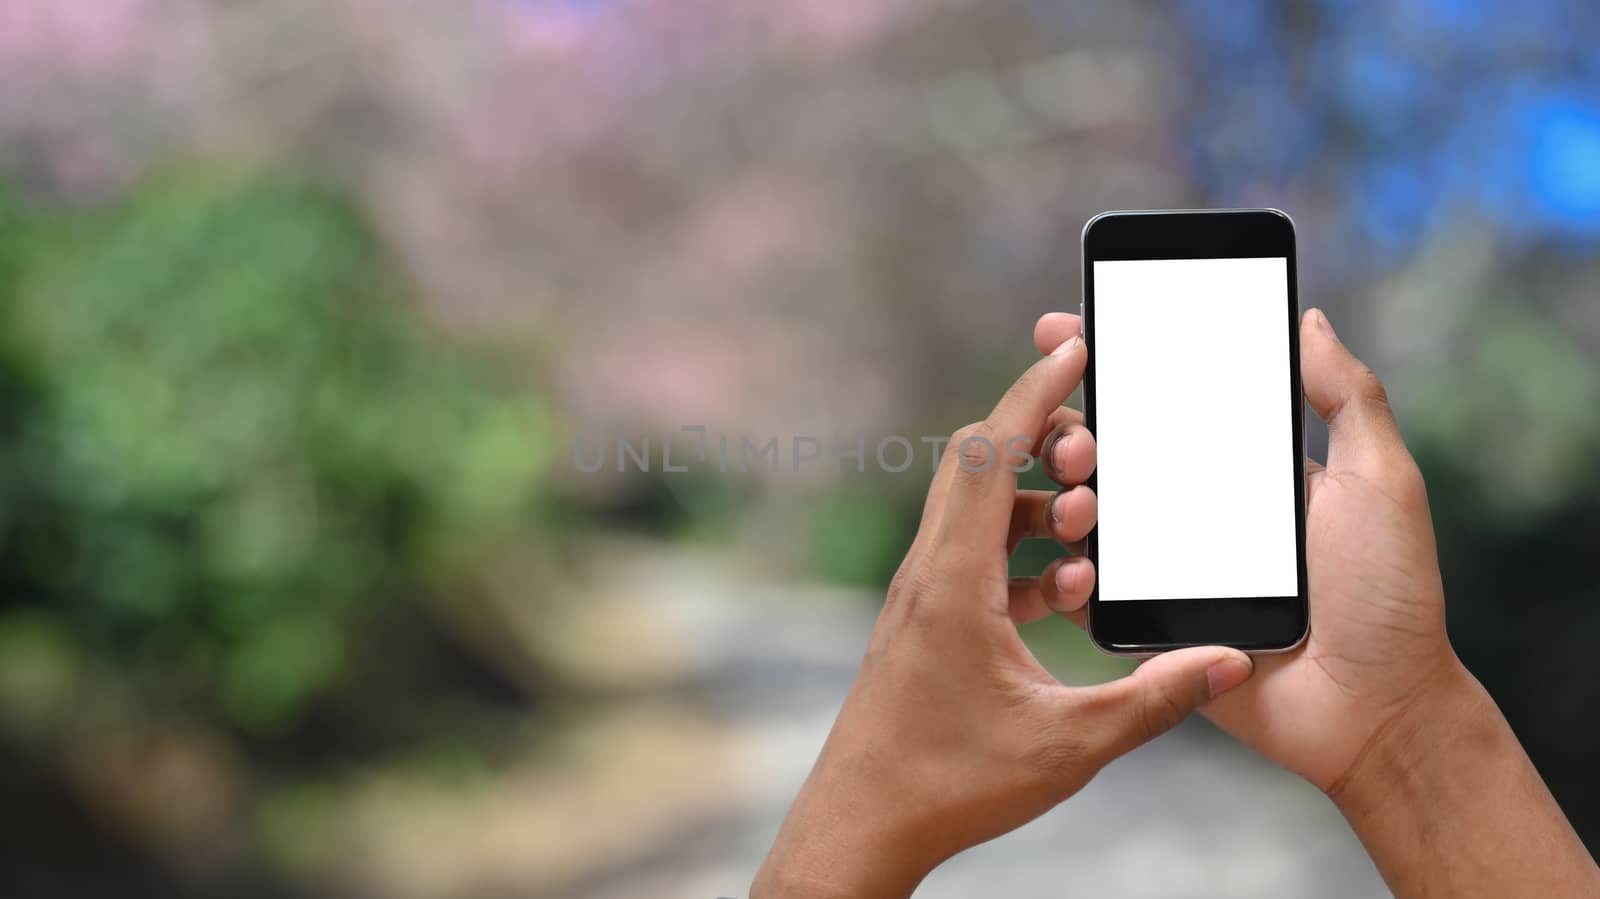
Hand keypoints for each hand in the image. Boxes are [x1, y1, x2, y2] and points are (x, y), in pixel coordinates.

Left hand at [753, 334, 1254, 898]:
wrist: (861, 825)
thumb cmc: (948, 783)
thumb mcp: (1067, 743)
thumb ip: (1153, 700)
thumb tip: (1228, 662)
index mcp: (952, 581)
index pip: (987, 454)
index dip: (1035, 393)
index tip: (1077, 347)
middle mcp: (927, 573)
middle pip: (977, 467)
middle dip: (1043, 443)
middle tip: (1099, 451)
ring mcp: (921, 596)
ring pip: (976, 514)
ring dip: (1034, 508)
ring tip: (1087, 534)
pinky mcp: (925, 623)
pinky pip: (974, 559)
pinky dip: (1020, 556)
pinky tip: (1065, 594)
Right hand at [1031, 308, 1462, 794]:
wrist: (1373, 709)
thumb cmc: (1389, 597)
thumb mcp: (1382, 482)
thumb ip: (1349, 398)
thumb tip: (1310, 318)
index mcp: (1246, 468)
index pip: (1171, 397)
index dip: (1118, 359)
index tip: (1070, 326)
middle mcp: (1196, 509)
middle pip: (1112, 449)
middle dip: (1072, 426)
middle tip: (1075, 432)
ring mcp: (1166, 565)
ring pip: (1088, 512)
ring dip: (1066, 490)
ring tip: (1078, 490)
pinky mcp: (1149, 621)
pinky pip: (1092, 587)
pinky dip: (1070, 566)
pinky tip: (1074, 551)